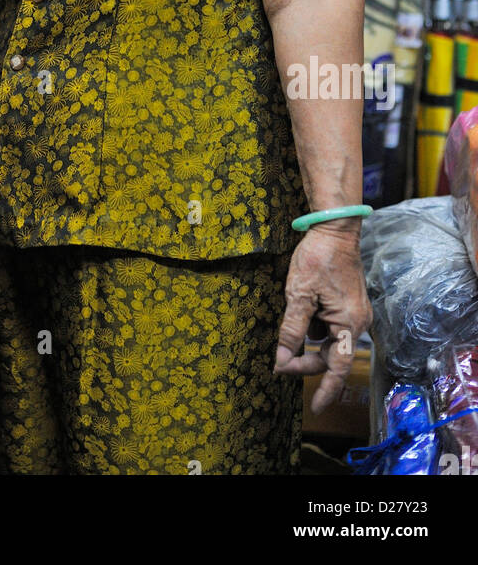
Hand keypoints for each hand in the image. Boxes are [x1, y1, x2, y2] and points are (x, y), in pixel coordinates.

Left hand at [274, 224, 371, 414]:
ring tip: (289, 330)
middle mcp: (357, 322)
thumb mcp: (299, 294)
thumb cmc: (318, 258)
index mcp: (348, 324)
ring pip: (330, 341)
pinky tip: (302, 312)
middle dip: (307, 362)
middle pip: (332, 356)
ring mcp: (355, 313)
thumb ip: (292, 329)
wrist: (335, 229)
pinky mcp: (349, 304)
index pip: (338, 368)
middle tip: (280, 363)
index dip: (327, 389)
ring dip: (310, 343)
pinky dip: (316, 327)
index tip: (317, 408)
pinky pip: (332, 325)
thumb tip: (282, 358)